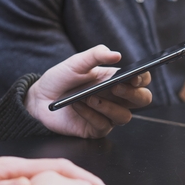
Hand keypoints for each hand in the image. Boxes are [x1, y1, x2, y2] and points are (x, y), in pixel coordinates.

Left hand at [25, 45, 152, 138]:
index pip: (141, 80)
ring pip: (124, 116)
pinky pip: (103, 126)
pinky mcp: (96, 129)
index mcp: (117, 79)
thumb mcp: (76, 62)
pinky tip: (78, 106)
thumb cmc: (61, 78)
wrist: (40, 98)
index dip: (143, 78)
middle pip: (142, 100)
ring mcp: (108, 115)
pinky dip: (91, 115)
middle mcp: (117, 98)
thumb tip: (116, 55)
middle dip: (133, 95)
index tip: (134, 76)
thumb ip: (95, 55)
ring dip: (108, 107)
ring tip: (89, 97)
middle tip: (116, 87)